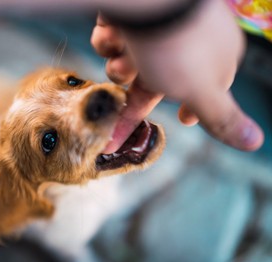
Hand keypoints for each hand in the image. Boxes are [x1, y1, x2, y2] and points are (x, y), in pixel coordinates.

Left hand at [91, 0, 263, 152]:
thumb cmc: (179, 49)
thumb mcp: (203, 92)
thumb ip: (223, 118)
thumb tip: (256, 142)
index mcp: (211, 57)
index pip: (201, 88)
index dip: (190, 106)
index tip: (184, 119)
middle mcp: (183, 41)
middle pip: (157, 79)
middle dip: (137, 96)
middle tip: (122, 112)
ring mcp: (153, 27)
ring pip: (130, 61)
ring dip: (121, 67)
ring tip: (122, 60)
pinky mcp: (126, 17)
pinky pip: (113, 39)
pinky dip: (109, 42)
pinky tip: (113, 34)